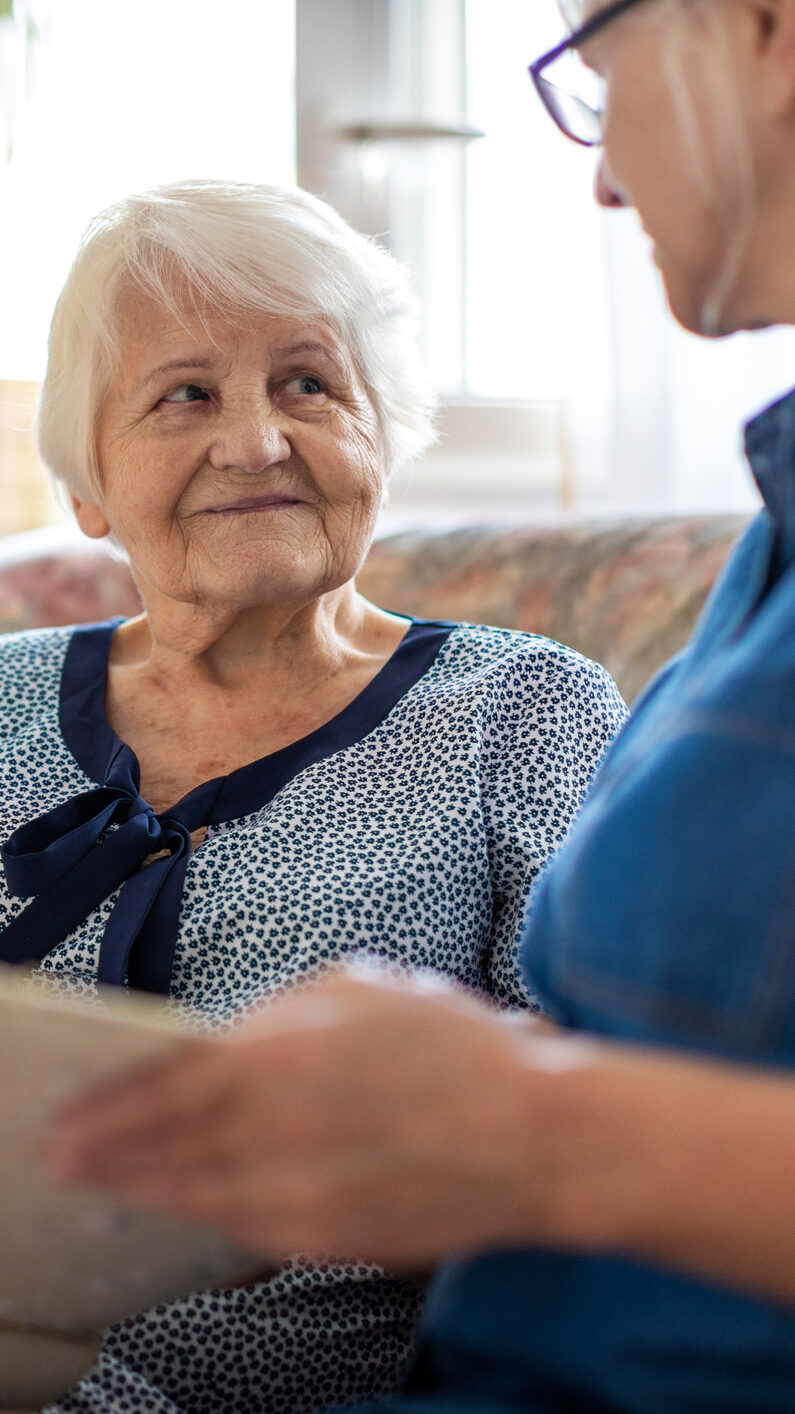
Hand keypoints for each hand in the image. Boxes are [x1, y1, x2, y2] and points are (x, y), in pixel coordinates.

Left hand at [46, 965, 579, 1266]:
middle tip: (62, 1155)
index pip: (163, 1082)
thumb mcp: (359, 987)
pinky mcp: (322, 1238)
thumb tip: (227, 1039)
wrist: (532, 1135)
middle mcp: (272, 1125)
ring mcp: (294, 1190)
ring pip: (192, 1194)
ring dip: (141, 1188)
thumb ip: (279, 1011)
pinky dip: (202, 1215)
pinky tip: (185, 1206)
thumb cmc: (454, 1047)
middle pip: (161, 1146)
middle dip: (104, 1152)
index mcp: (278, 1050)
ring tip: (107, 1183)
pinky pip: (240, 1227)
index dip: (109, 1101)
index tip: (71, 1109)